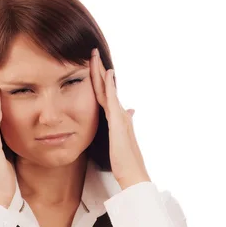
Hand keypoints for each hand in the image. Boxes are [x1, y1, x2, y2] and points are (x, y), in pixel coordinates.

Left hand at [89, 48, 150, 188]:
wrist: (133, 173)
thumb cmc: (125, 162)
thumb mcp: (120, 141)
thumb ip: (123, 125)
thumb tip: (130, 111)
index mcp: (117, 119)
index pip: (105, 96)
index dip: (99, 81)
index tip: (94, 67)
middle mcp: (119, 114)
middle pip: (106, 88)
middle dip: (99, 71)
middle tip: (92, 53)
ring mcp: (120, 116)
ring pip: (108, 89)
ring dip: (101, 72)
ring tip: (95, 56)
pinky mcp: (119, 121)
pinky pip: (112, 100)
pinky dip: (109, 85)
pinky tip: (107, 74)